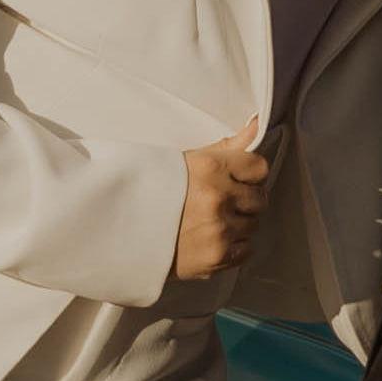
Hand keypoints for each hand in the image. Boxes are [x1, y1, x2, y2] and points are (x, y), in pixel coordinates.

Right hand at [171, 120, 270, 279]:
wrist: (122, 229)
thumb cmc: (155, 191)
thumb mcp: (188, 160)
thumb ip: (228, 146)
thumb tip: (257, 124)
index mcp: (211, 167)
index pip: (260, 168)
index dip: (250, 176)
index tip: (238, 181)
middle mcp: (218, 197)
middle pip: (260, 199)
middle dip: (245, 201)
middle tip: (221, 203)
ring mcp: (219, 228)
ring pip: (252, 225)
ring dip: (237, 224)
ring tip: (210, 222)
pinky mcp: (216, 256)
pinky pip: (246, 250)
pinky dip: (233, 247)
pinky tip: (211, 239)